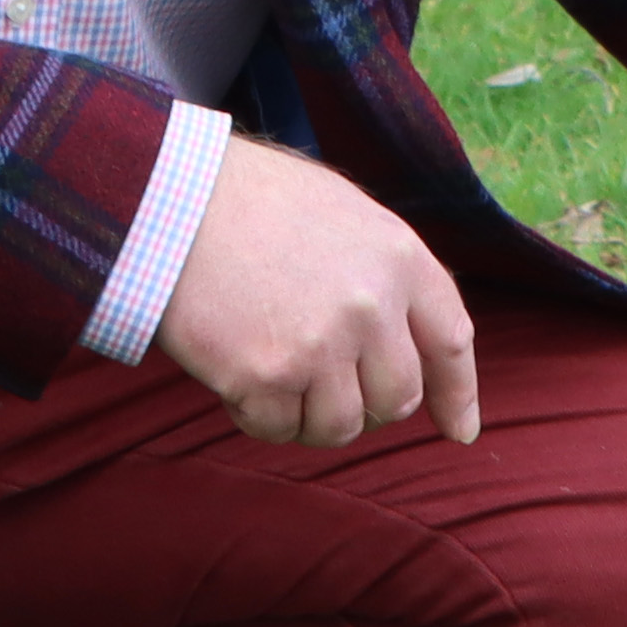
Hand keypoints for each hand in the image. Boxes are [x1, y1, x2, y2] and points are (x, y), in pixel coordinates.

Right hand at [155, 141, 481, 453]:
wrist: (169, 196)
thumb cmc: (249, 201)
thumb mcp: (342, 213)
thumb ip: (382, 273)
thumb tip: (402, 340)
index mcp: (399, 257)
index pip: (450, 340)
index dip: (457, 394)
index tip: (458, 430)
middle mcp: (371, 305)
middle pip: (397, 399)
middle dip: (365, 406)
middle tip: (322, 386)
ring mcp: (321, 344)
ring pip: (341, 426)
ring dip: (308, 416)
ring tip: (274, 374)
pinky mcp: (266, 376)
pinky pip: (278, 430)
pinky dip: (257, 415)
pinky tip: (234, 373)